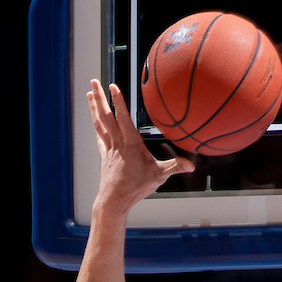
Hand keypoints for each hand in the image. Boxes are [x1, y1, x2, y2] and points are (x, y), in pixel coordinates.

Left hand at [88, 80, 192, 212]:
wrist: (114, 201)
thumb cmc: (135, 189)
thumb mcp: (158, 177)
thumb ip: (175, 167)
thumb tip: (191, 165)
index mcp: (130, 143)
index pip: (123, 117)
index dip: (118, 100)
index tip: (112, 85)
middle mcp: (118, 143)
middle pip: (106, 115)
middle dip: (100, 97)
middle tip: (94, 81)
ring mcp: (110, 149)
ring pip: (100, 123)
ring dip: (94, 107)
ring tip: (90, 93)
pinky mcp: (106, 157)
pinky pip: (99, 137)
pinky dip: (97, 127)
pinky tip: (94, 120)